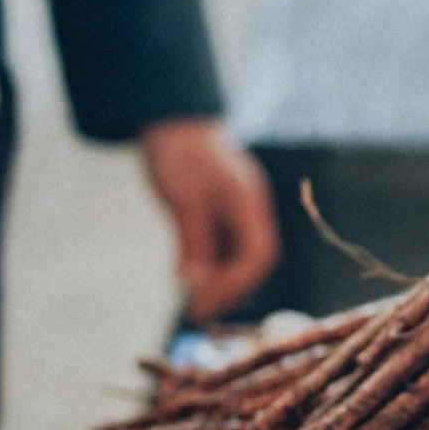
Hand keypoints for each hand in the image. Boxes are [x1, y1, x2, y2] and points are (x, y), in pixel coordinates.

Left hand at [139, 118, 280, 320]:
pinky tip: (185, 278)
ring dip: (219, 281)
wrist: (170, 119)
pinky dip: (207, 266)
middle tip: (200, 310)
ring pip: (237, 256)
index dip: (237, 283)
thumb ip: (195, 241)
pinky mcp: (220, 211)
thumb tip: (196, 282)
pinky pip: (221, 246)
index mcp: (249, 203)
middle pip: (253, 260)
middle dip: (231, 288)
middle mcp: (250, 210)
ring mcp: (237, 210)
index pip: (258, 254)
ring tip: (193, 301)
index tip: (207, 301)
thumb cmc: (178, 154)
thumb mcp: (184, 199)